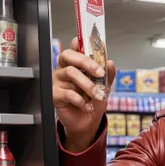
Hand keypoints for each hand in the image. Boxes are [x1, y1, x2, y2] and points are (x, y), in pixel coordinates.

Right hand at [53, 37, 115, 151]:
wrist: (87, 121)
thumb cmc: (92, 101)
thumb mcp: (104, 87)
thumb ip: (107, 75)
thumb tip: (110, 62)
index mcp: (74, 65)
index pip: (74, 48)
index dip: (79, 44)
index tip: (90, 44)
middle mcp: (63, 70)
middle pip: (68, 56)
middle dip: (86, 62)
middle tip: (99, 73)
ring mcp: (57, 81)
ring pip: (71, 74)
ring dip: (88, 85)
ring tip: (98, 96)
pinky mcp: (54, 95)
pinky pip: (68, 93)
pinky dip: (81, 100)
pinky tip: (87, 105)